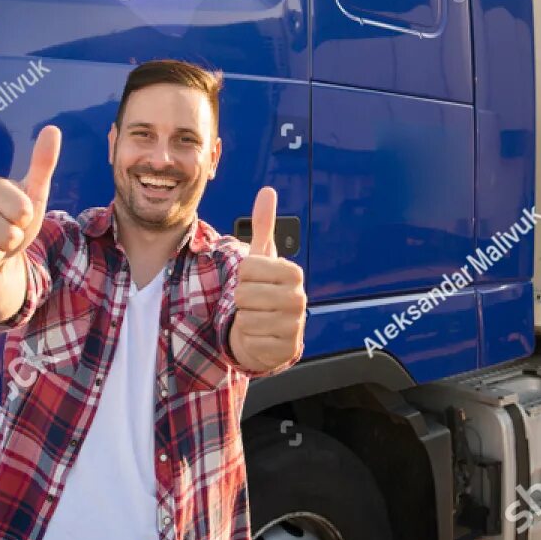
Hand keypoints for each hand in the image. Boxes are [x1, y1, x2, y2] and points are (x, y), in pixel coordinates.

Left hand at [229, 186, 305, 373]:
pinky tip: (260, 334)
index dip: (243, 275)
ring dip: (245, 319)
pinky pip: (250, 338)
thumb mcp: (262, 258)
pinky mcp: (285, 349)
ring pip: (245, 317)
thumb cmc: (264, 290)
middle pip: (244, 293)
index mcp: (293, 273)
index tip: (255, 280)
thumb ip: (264, 224)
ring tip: (258, 317)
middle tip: (255, 301)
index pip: (248, 267)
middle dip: (242, 299)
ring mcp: (294, 325)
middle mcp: (299, 298)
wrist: (270, 331)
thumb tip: (267, 190)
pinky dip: (249, 338)